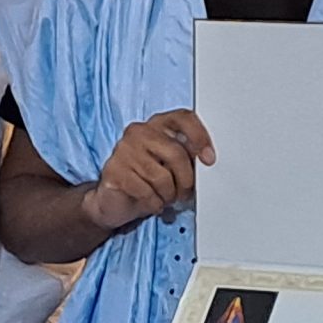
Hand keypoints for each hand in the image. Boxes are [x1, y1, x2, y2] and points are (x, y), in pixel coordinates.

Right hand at [79, 110, 214, 233]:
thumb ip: (187, 157)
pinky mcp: (114, 170)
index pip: (183, 118)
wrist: (115, 200)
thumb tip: (206, 162)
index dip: (200, 137)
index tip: (209, 159)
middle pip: (176, 153)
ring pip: (162, 177)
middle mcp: (139, 132)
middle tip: (184, 193)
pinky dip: (154, 203)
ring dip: (169, 195)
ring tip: (166, 197)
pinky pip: (146, 191)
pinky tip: (152, 202)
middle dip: (186, 180)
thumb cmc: (148, 180)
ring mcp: (124, 149)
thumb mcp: (172, 166)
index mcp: (157, 124)